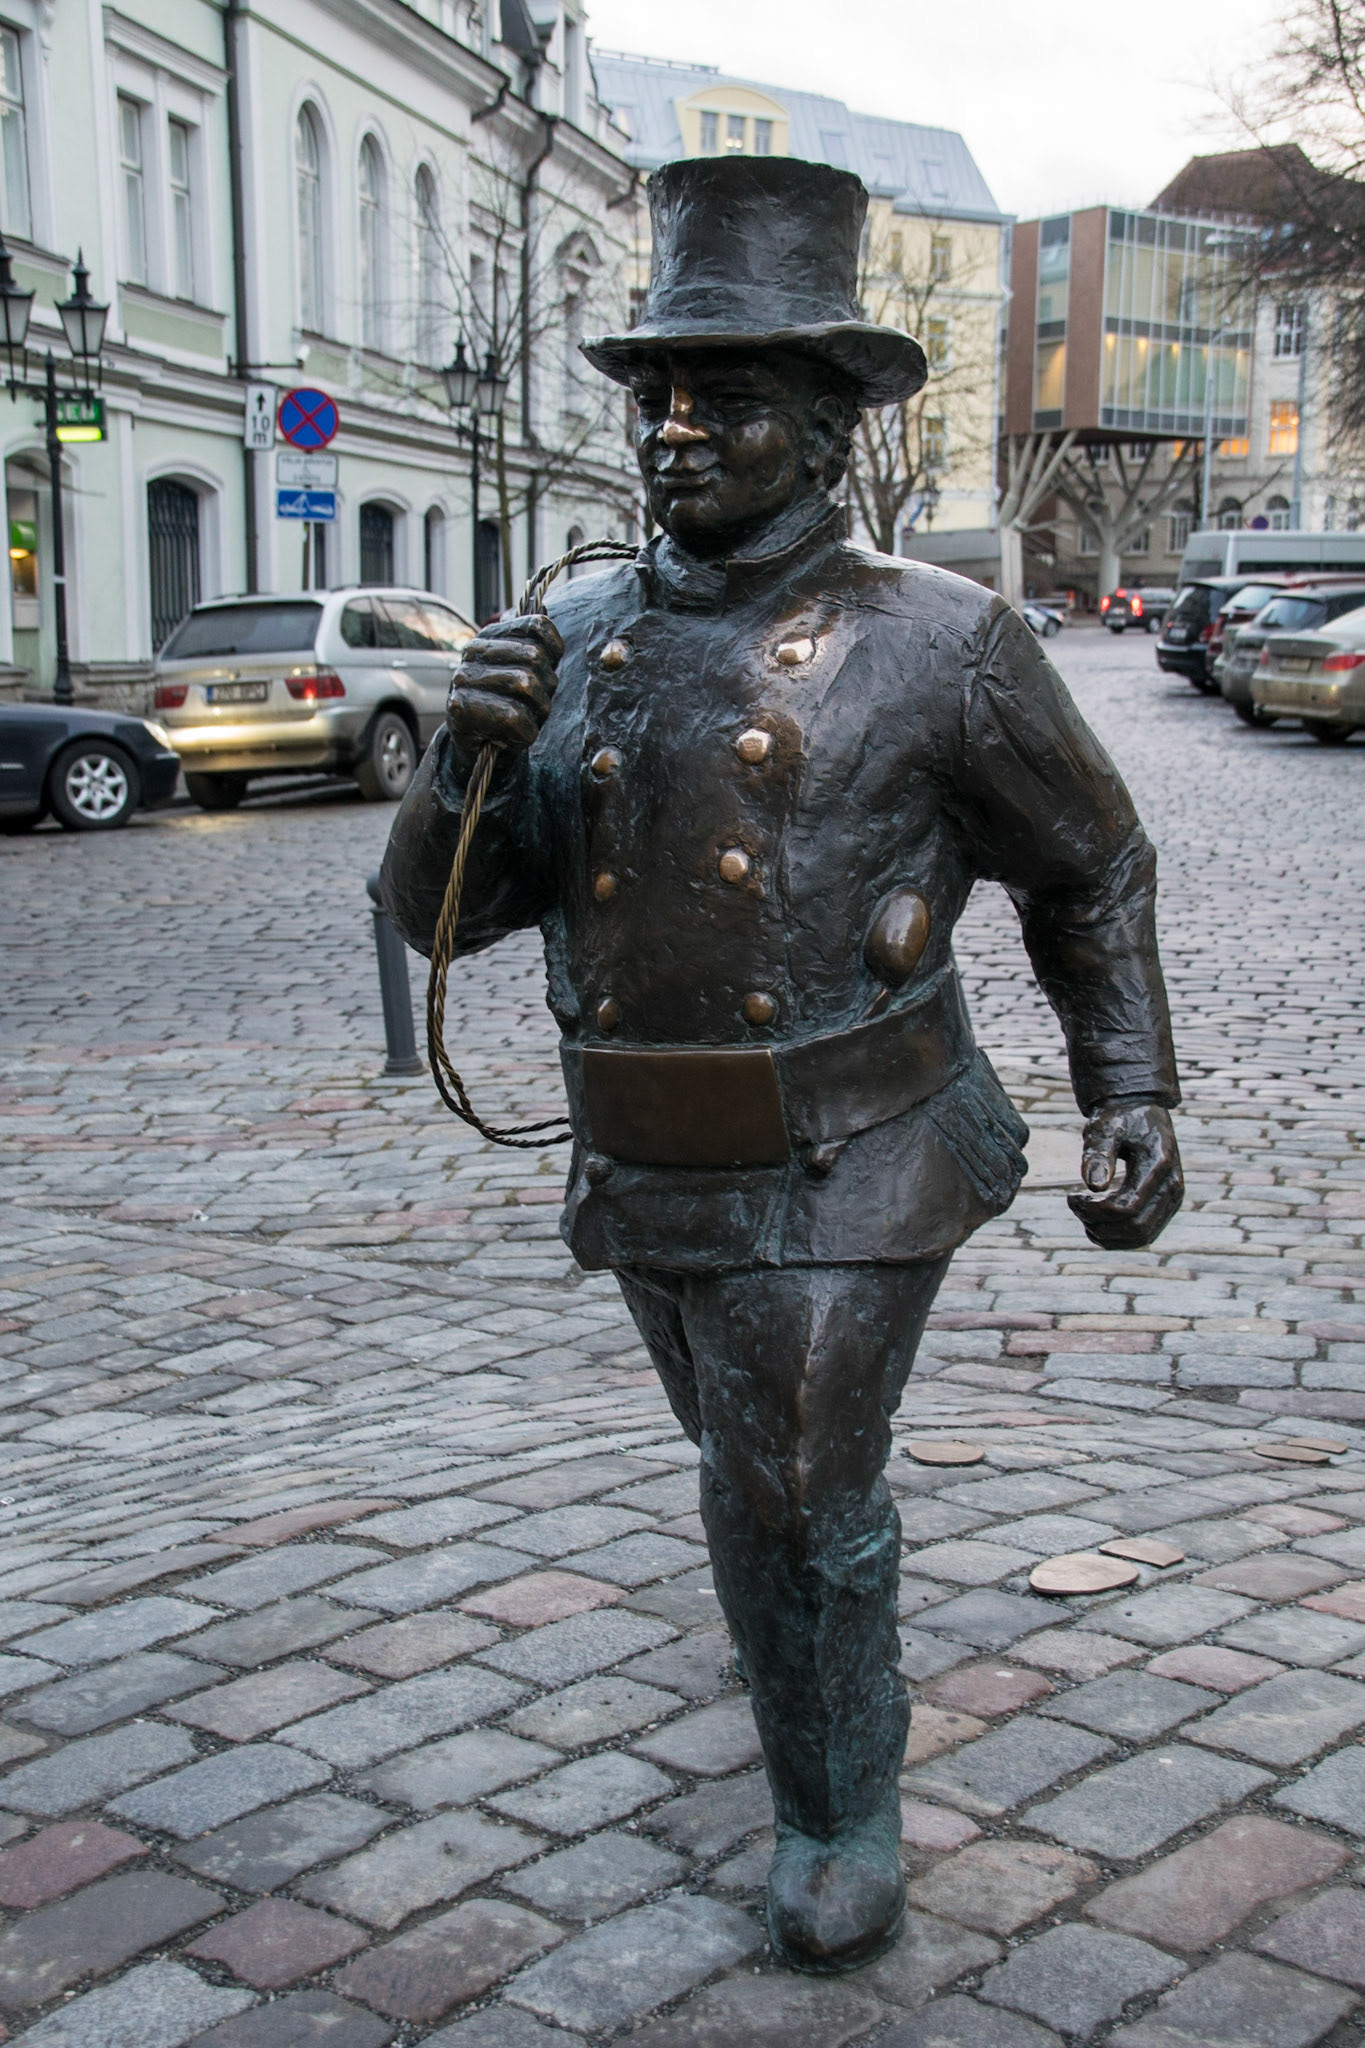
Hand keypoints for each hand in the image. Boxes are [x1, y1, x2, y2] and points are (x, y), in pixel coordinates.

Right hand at [447, 613, 563, 753]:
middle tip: (534, 706)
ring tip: (525, 721)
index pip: (537, 626)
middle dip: (546, 689)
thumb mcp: (522, 671)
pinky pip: (514, 717)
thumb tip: (543, 606)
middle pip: (536, 659)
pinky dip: (524, 734)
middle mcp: (474, 651)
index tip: (549, 670)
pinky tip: (513, 736)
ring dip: (537, 713)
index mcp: (490, 636)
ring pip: (526, 686)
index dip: (555, 650)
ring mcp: (464, 678)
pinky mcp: (462, 708)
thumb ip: (532, 641)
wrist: (476, 747)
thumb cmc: (506, 706)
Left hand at [1067, 1102, 1183, 1249]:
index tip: (1071, 1197)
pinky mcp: (1167, 1206)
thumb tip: (1094, 1186)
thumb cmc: (1118, 1119)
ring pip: (1142, 1237)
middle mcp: (1172, 1186)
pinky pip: (1145, 1234)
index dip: (1094, 1210)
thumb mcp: (1103, 1129)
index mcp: (1159, 1165)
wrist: (1141, 1110)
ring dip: (1108, 1235)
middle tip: (1075, 1205)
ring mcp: (1173, 1199)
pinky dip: (1119, 1237)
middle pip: (1135, 1227)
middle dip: (1099, 1224)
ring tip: (1083, 1215)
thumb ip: (1098, 1155)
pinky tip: (1095, 1224)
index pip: (1127, 1206)